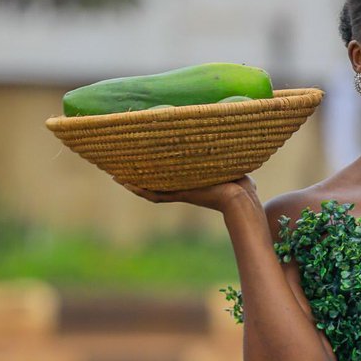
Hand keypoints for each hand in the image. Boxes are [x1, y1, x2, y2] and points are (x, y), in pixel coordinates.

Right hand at [114, 174, 260, 213]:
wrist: (241, 197)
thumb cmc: (242, 185)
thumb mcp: (232, 168)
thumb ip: (232, 165)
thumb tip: (244, 166)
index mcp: (192, 181)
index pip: (168, 177)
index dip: (154, 172)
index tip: (141, 163)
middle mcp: (183, 187)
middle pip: (154, 183)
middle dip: (138, 176)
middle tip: (120, 169)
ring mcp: (180, 191)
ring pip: (150, 189)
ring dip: (133, 183)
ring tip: (117, 176)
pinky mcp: (180, 194)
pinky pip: (156, 193)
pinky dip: (141, 189)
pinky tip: (127, 183)